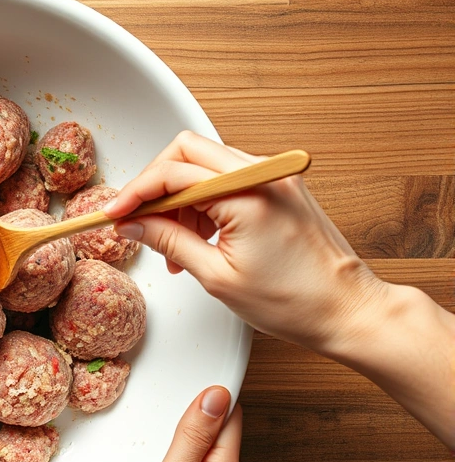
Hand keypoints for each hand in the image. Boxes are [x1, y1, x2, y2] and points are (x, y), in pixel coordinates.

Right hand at [103, 131, 454, 448]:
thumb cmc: (295, 301)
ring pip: (204, 165)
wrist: (347, 309)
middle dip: (154, 185)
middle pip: (186, 151)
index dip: (135, 193)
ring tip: (172, 245)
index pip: (173, 174)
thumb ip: (169, 242)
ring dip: (178, 198)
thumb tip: (133, 226)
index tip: (113, 214)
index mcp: (247, 194)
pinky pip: (226, 180)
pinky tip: (197, 239)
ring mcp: (273, 177)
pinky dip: (203, 203)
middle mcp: (262, 174)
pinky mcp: (278, 187)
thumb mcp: (217, 276)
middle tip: (137, 220)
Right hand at [110, 386, 242, 461]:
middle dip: (205, 403)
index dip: (217, 388)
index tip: (205, 364)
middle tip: (188, 376)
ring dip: (192, 424)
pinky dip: (183, 445)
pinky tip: (167, 442)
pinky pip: (194, 461)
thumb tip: (215, 397)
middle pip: (221, 426)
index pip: (231, 414)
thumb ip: (191, 438)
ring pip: (206, 443)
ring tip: (178, 403)